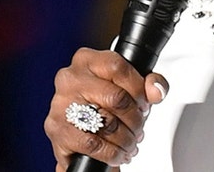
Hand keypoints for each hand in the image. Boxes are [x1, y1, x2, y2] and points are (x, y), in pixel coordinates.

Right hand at [44, 47, 169, 169]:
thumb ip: (151, 83)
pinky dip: (111, 153)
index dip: (138, 89)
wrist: (77, 126)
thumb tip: (156, 90)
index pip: (118, 67)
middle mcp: (70, 78)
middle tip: (139, 127)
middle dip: (135, 118)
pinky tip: (118, 153)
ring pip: (107, 123)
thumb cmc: (103, 101)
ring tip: (131, 142)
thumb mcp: (129, 85)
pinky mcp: (56, 129)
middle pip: (116, 98)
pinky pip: (92, 144)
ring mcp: (60, 103)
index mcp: (86, 59)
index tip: (145, 104)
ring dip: (126, 139)